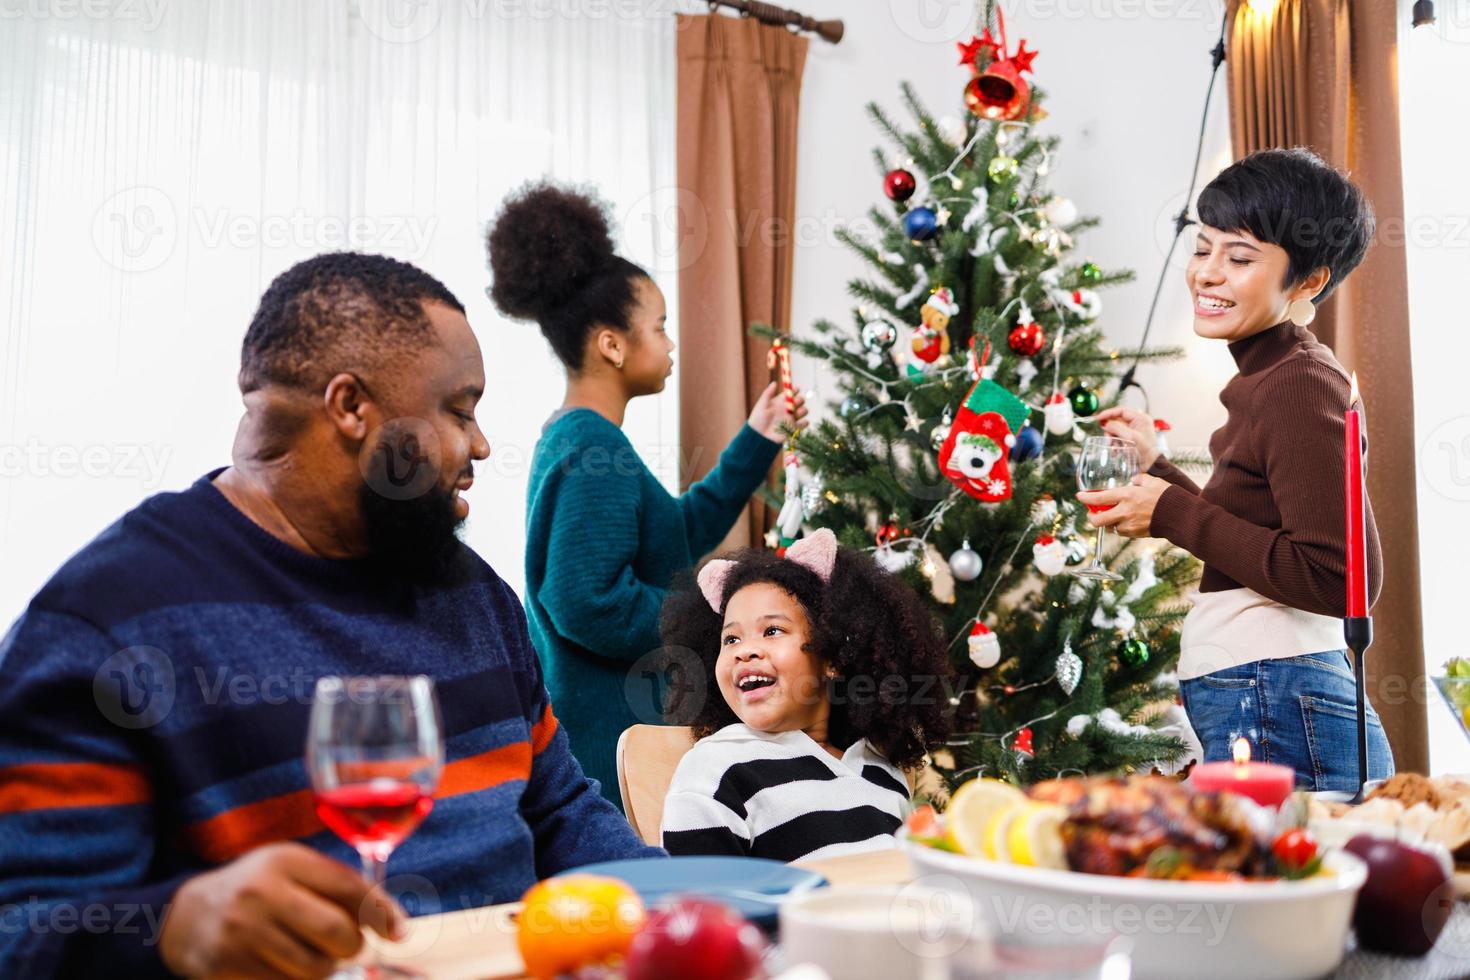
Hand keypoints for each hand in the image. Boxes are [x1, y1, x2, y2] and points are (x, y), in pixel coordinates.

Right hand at [159, 842, 406, 978]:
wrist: (187, 915)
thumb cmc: (259, 889)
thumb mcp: (293, 870)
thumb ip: (338, 887)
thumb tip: (393, 923)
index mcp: (285, 861)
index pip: (349, 888)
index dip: (382, 913)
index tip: (400, 932)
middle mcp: (262, 893)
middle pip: (336, 933)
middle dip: (352, 946)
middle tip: (347, 946)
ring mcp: (242, 933)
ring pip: (315, 968)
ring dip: (325, 967)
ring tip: (312, 954)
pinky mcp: (226, 968)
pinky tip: (284, 966)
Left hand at [747, 381, 808, 442]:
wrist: (758, 436)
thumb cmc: (758, 419)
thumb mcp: (762, 404)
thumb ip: (768, 393)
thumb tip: (774, 382)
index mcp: (781, 401)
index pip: (792, 392)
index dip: (795, 390)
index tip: (795, 389)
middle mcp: (788, 408)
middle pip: (800, 400)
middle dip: (799, 400)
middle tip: (793, 403)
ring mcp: (792, 418)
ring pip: (804, 410)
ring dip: (802, 410)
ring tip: (794, 413)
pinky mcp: (794, 428)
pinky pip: (805, 423)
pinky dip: (804, 422)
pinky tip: (796, 422)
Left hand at [1077, 474, 1170, 538]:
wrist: (1179, 515)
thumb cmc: (1166, 496)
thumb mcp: (1152, 481)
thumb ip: (1138, 479)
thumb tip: (1133, 480)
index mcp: (1126, 496)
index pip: (1098, 499)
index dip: (1086, 498)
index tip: (1079, 496)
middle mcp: (1124, 512)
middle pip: (1097, 520)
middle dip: (1091, 517)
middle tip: (1092, 513)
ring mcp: (1129, 525)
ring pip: (1109, 527)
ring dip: (1108, 522)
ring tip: (1113, 515)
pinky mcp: (1135, 534)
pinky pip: (1121, 532)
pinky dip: (1120, 527)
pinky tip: (1126, 520)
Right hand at [1093, 406, 1160, 471]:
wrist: (1151, 465)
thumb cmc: (1146, 451)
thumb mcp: (1131, 437)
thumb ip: (1117, 428)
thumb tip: (1105, 423)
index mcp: (1140, 418)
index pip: (1121, 411)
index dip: (1109, 413)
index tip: (1098, 418)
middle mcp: (1136, 422)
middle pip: (1116, 420)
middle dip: (1110, 430)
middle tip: (1107, 438)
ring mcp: (1132, 430)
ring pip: (1115, 429)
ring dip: (1111, 438)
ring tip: (1113, 447)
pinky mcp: (1128, 438)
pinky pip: (1116, 437)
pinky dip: (1114, 443)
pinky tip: (1115, 451)